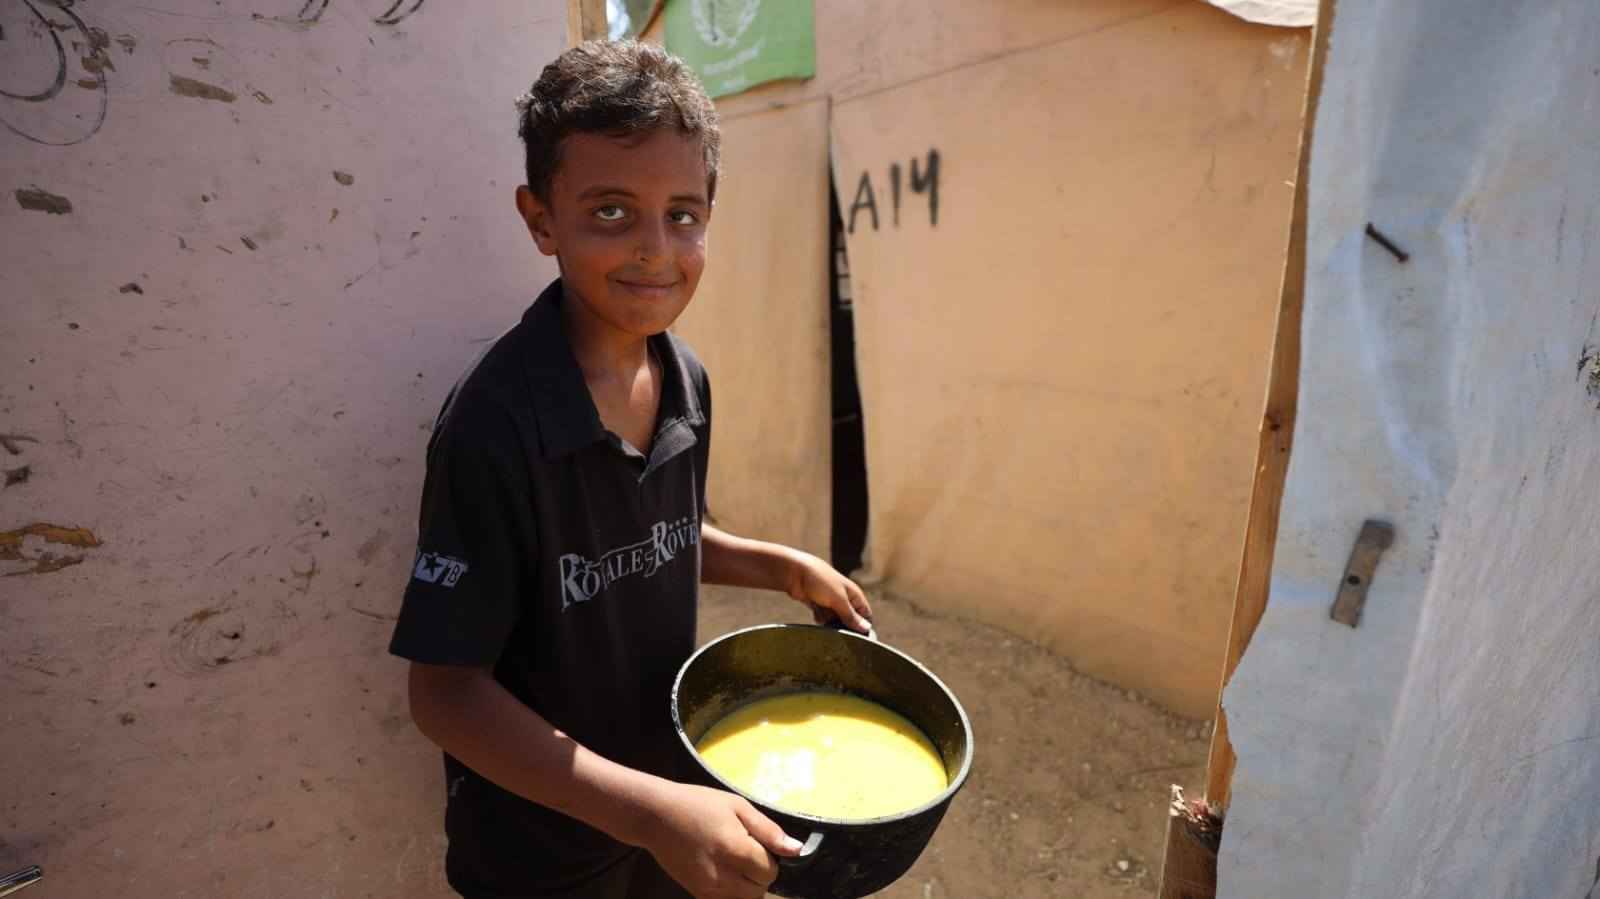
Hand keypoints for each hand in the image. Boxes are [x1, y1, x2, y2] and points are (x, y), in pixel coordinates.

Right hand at [641, 782, 801, 898]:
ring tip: (734, 862)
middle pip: (760, 891)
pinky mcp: (698, 894)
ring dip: (748, 886)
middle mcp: (722, 875)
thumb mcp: (736, 806)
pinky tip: (722, 869)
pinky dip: (732, 890)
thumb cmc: (697, 804)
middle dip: (760, 874)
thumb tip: (796, 850)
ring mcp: (708, 888)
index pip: (769, 871)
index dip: (770, 858)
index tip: (757, 843)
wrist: (655, 816)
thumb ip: (768, 830)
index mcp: (734, 849)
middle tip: (746, 852)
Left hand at [784, 552, 872, 633]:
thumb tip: (866, 628)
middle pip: (849, 619)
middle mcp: (844, 598)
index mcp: (854, 594)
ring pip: (835, 620)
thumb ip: (851, 616)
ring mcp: (830, 602)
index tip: (856, 637)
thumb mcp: (838, 599)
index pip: (865, 614)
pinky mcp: (818, 605)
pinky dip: (820, 618)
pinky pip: (823, 618)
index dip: (862, 625)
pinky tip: (816, 614)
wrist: (795, 573)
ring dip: (829, 622)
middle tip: (836, 629)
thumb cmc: (820, 581)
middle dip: (843, 625)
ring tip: (823, 615)